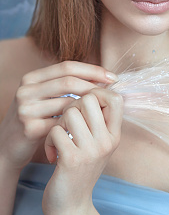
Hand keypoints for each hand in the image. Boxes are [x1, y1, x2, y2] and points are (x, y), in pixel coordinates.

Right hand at [0, 62, 116, 171]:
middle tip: (111, 91)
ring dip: (88, 107)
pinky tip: (89, 126)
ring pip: (67, 103)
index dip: (92, 69)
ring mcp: (26, 109)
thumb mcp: (43, 97)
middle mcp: (26, 90)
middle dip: (94, 85)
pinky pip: (62, 123)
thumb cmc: (34, 120)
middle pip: (68, 81)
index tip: (111, 76)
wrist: (7, 148)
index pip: (67, 66)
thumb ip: (64, 85)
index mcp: (31, 78)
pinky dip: (78, 124)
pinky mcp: (30, 128)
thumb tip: (100, 76)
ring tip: (103, 110)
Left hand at [42, 87, 122, 214]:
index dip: (98, 92)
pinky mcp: (71, 160)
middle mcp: (106, 142)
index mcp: (115, 135)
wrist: (71, 207)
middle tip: (68, 123)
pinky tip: (51, 153)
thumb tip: (96, 88)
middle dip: (72, 105)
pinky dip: (48, 140)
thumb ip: (100, 121)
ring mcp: (91, 151)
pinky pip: (56, 131)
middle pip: (89, 99)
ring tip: (59, 138)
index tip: (84, 103)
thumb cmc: (81, 169)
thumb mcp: (98, 144)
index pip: (116, 98)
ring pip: (70, 113)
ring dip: (58, 123)